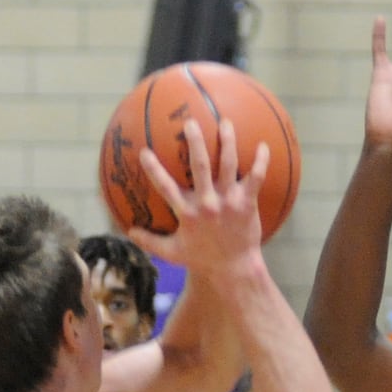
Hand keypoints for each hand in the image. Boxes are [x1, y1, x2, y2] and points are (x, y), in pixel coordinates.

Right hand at [126, 117, 268, 275]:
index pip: (166, 187)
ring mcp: (229, 201)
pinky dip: (261, 161)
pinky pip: (256, 178)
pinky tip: (263, 145)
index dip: (154, 169)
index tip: (144, 151)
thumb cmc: (202, 259)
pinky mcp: (248, 203)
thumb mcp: (173, 253)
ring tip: (225, 122)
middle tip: (190, 122)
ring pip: (229, 164)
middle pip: (200, 165)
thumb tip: (128, 232)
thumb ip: (150, 241)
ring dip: (227, 141)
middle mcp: (208, 203)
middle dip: (195, 142)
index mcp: (188, 213)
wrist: (234, 269)